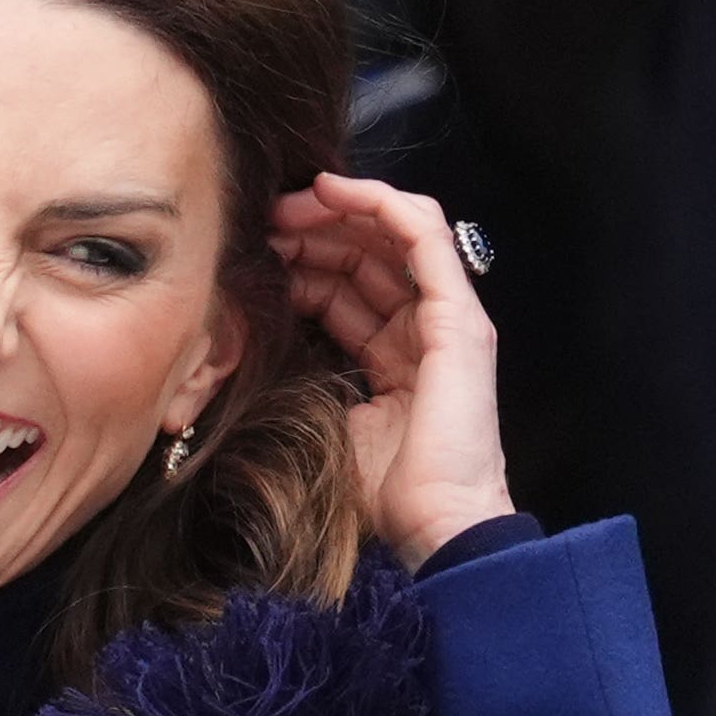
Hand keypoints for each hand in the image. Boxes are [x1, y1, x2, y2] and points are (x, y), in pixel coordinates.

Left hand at [271, 172, 514, 569]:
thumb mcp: (332, 422)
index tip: (257, 252)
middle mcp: (426, 329)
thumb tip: (262, 355)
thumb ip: (312, 379)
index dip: (305, 262)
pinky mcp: (458, 316)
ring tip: (286, 206)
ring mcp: (448, 319)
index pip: (351, 289)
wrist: (435, 524)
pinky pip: (423, 237)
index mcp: (398, 355)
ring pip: (394, 235)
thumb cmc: (386, 494)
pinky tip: (334, 190)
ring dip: (337, 211)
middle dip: (315, 230)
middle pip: (370, 256)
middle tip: (264, 220)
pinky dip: (379, 204)